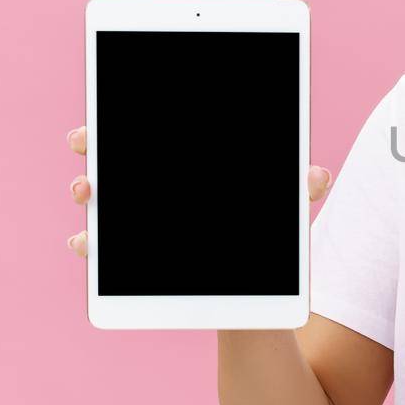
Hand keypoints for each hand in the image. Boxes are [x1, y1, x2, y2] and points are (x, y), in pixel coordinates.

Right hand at [64, 125, 332, 256]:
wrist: (256, 291)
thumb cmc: (265, 233)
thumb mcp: (283, 208)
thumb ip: (298, 191)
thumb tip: (319, 176)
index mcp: (185, 166)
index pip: (147, 130)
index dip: (125, 118)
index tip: (109, 112)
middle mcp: (153, 186)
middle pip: (114, 157)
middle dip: (93, 145)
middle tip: (86, 141)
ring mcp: (136, 224)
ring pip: (101, 199)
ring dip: (87, 190)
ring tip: (88, 190)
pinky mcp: (131, 262)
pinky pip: (102, 249)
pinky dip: (88, 243)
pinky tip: (84, 242)